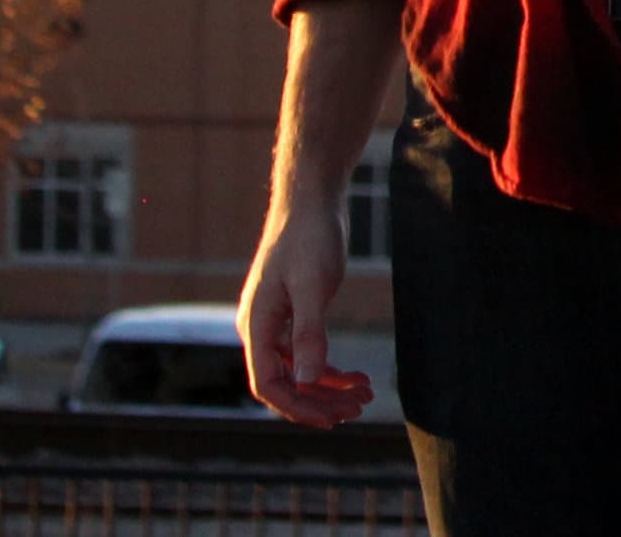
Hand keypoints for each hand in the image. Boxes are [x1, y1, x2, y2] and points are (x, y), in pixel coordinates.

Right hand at [240, 199, 375, 426]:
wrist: (310, 201)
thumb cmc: (310, 238)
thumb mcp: (314, 286)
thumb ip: (308, 333)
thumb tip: (305, 379)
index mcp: (256, 325)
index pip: (267, 385)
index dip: (297, 407)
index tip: (332, 419)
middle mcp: (259, 328)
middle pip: (284, 382)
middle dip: (320, 400)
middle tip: (360, 408)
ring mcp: (274, 322)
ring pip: (296, 371)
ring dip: (328, 388)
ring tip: (364, 395)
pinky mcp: (292, 313)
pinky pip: (304, 353)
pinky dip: (328, 368)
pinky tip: (355, 376)